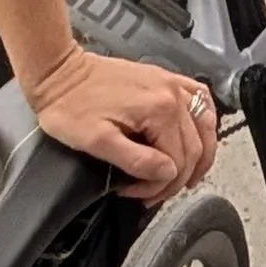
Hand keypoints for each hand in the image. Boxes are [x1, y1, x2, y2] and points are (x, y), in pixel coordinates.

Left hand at [27, 48, 218, 200]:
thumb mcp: (96, 142)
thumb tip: (167, 173)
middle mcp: (173, 94)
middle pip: (194, 147)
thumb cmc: (70, 105)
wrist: (60, 73)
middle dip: (176, 178)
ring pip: (206, 125)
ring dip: (201, 154)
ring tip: (187, 175)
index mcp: (160, 110)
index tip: (137, 193)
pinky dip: (204, 122)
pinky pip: (200, 100)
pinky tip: (198, 134)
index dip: (159, 185)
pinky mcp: (165, 79)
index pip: (177, 161)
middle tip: (153, 193)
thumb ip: (136, 160)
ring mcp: (171, 83)